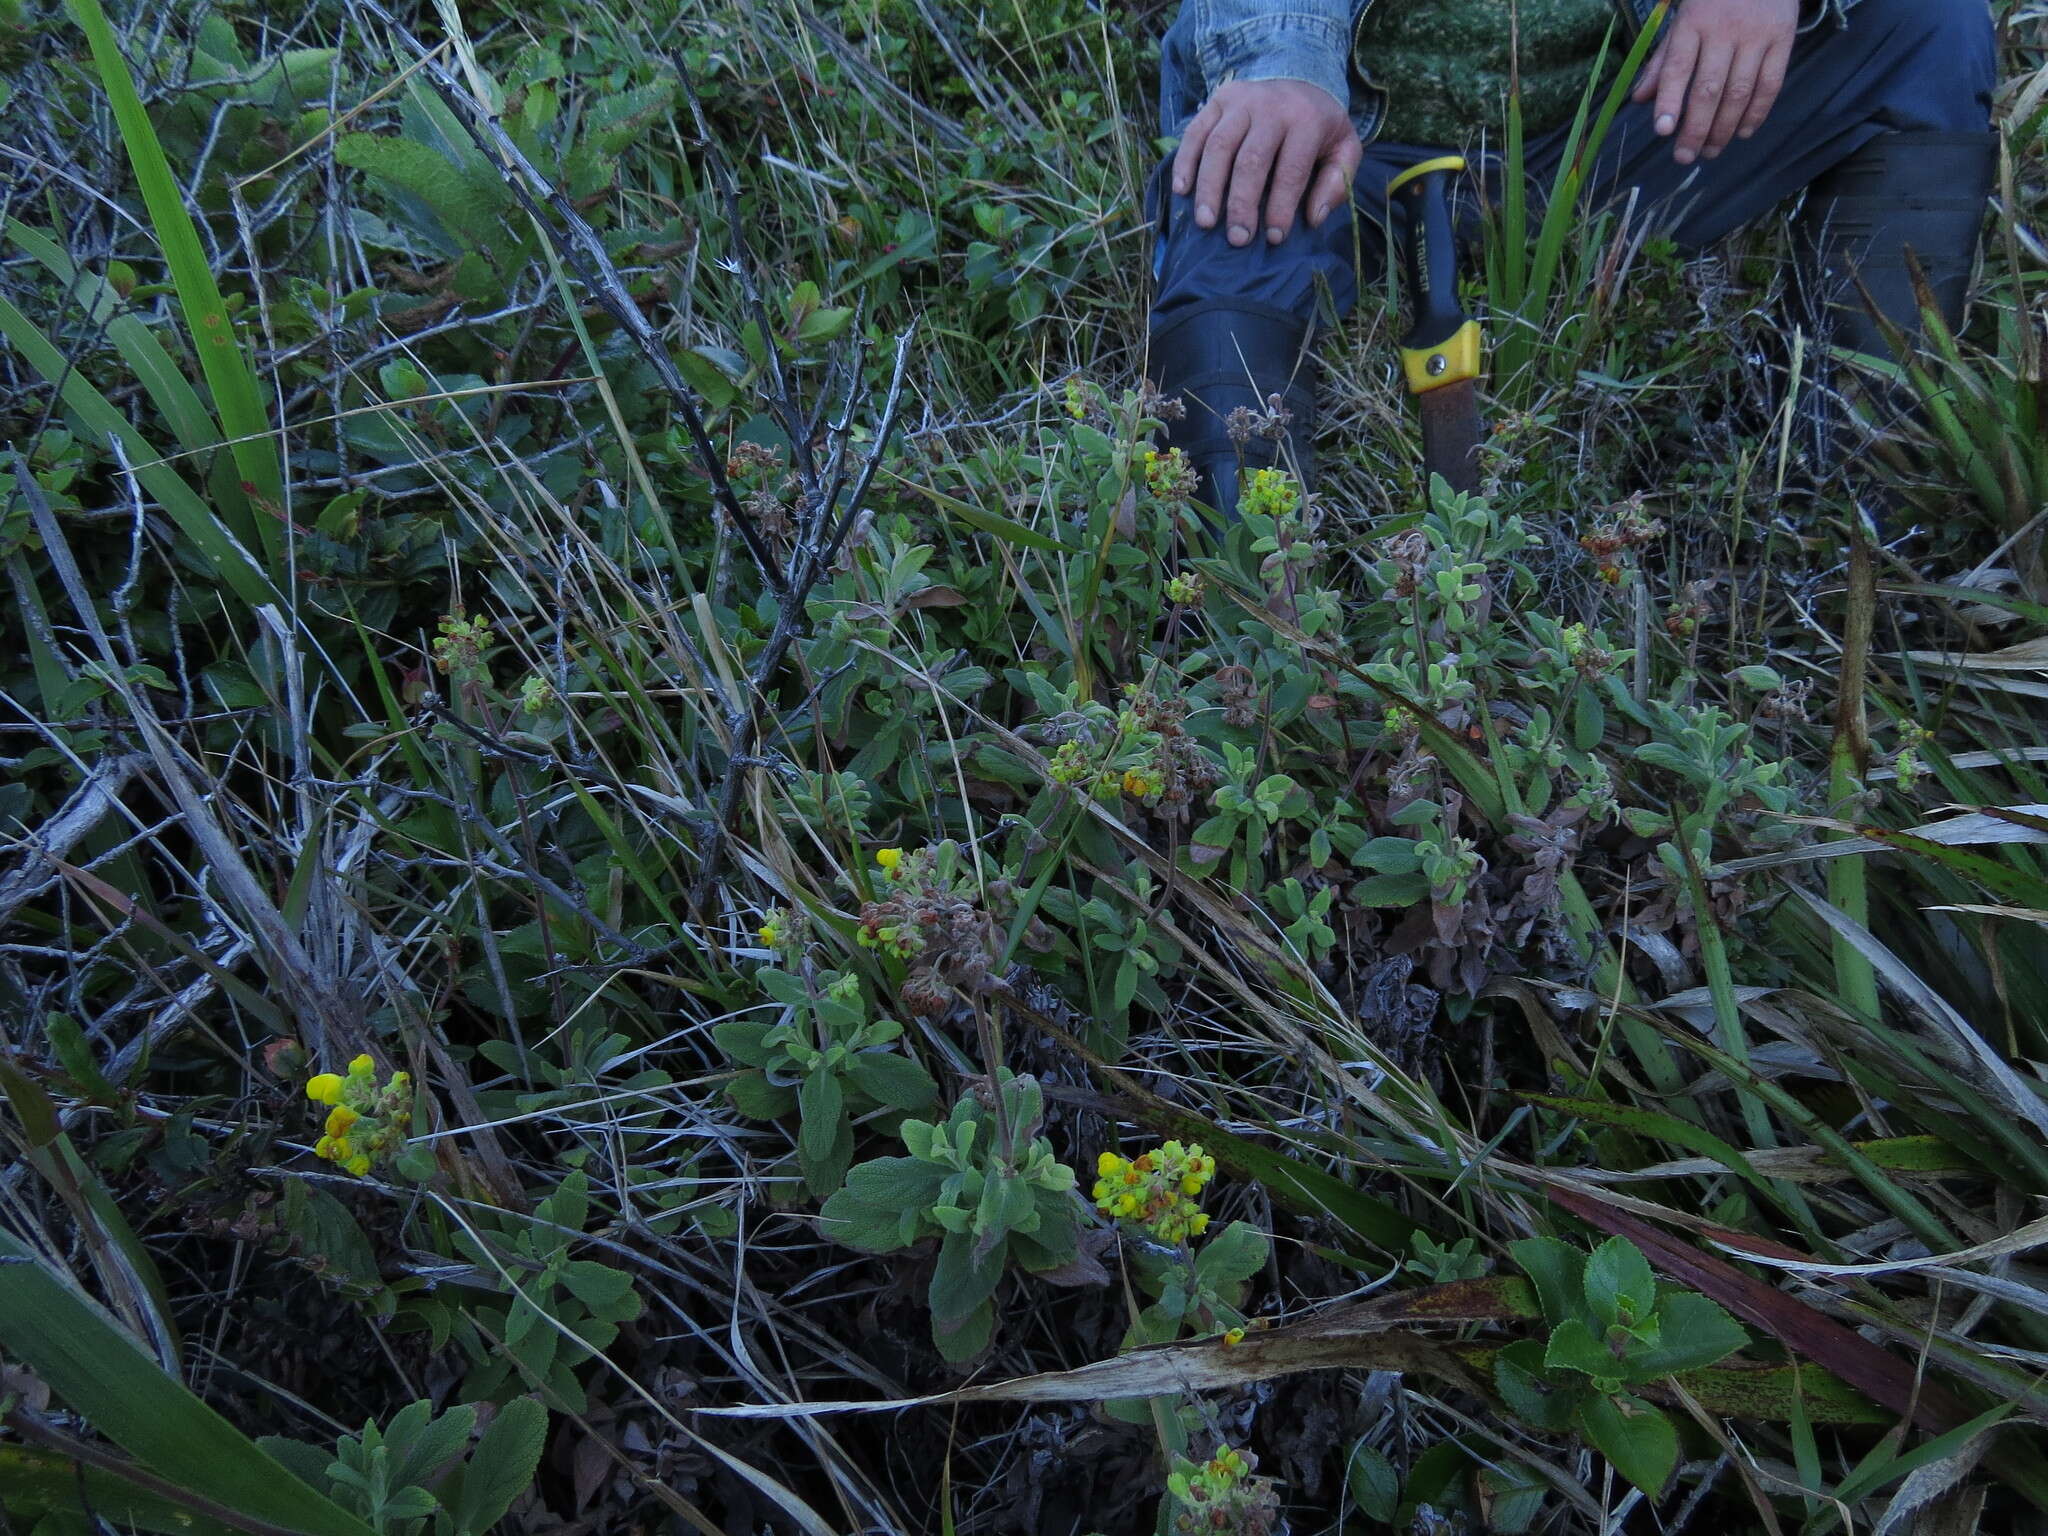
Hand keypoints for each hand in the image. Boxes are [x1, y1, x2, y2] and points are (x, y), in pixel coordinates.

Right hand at [1171, 78, 1362, 246]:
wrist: (1300, 75)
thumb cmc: (1320, 125)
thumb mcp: (1344, 147)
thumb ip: (1337, 181)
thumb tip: (1313, 218)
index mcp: (1306, 119)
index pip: (1290, 170)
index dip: (1281, 207)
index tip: (1274, 238)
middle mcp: (1270, 106)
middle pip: (1250, 161)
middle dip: (1242, 204)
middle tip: (1237, 239)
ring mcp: (1240, 101)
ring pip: (1218, 147)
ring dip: (1209, 188)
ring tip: (1205, 222)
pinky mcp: (1218, 100)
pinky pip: (1195, 132)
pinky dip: (1185, 162)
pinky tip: (1182, 191)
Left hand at [1632, 0, 1797, 165]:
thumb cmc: (1714, 0)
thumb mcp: (1683, 21)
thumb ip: (1663, 60)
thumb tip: (1639, 99)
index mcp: (1693, 22)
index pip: (1678, 67)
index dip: (1669, 101)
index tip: (1663, 131)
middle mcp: (1725, 29)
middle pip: (1709, 88)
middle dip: (1696, 129)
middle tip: (1684, 156)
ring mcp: (1757, 34)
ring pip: (1740, 92)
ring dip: (1724, 128)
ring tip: (1710, 151)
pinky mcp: (1783, 38)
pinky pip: (1771, 84)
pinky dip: (1757, 113)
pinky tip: (1743, 132)